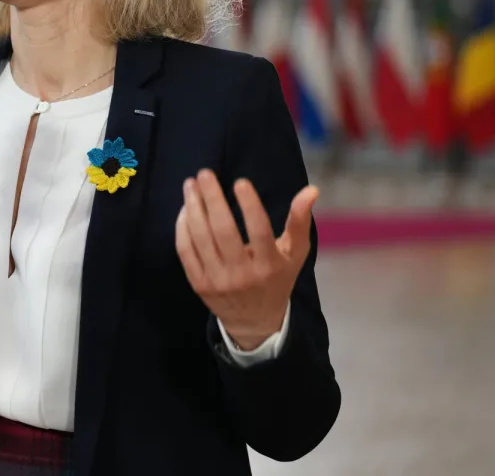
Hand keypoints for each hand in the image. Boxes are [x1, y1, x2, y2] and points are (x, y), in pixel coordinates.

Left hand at [175, 169, 317, 350]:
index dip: (249, 205)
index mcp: (269, 265)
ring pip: (200, 238)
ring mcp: (218, 280)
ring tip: (191, 185)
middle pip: (223, 230)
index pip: (259, 231)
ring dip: (193, 208)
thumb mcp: (295, 253)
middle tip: (204, 174)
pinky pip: (185, 251)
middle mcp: (242, 274)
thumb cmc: (277, 278)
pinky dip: (182, 227)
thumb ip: (300, 221)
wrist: (254, 321)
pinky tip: (185, 209)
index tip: (240, 181)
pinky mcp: (199, 284)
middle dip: (212, 198)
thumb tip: (311, 189)